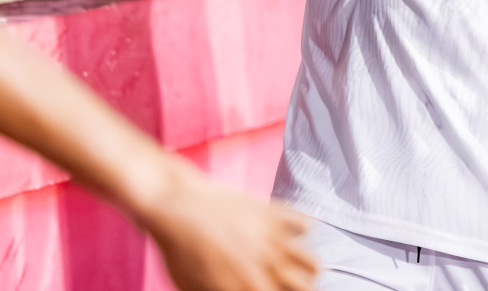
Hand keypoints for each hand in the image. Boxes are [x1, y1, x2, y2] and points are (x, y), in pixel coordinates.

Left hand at [141, 165, 315, 290]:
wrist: (174, 204)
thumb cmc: (178, 250)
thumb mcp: (193, 287)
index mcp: (246, 287)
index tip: (272, 288)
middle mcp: (265, 265)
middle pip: (305, 288)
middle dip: (300, 290)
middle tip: (287, 286)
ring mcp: (272, 237)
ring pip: (313, 264)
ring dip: (308, 270)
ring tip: (296, 269)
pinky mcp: (271, 212)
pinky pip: (304, 224)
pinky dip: (301, 230)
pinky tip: (288, 234)